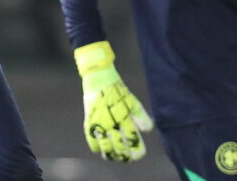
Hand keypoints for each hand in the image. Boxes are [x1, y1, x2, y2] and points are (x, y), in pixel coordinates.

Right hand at [74, 41, 152, 161]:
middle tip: (128, 159)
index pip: (132, 138)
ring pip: (105, 146)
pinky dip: (96, 147)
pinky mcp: (89, 121)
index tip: (139, 154)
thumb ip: (140, 116)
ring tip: (114, 157)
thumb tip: (147, 130)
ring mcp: (99, 122)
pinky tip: (100, 150)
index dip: (137, 149)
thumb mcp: (132, 101)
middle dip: (125, 155)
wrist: (98, 77)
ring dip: (111, 154)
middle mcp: (112, 122)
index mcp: (124, 116)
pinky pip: (91, 139)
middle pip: (119, 146)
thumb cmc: (118, 89)